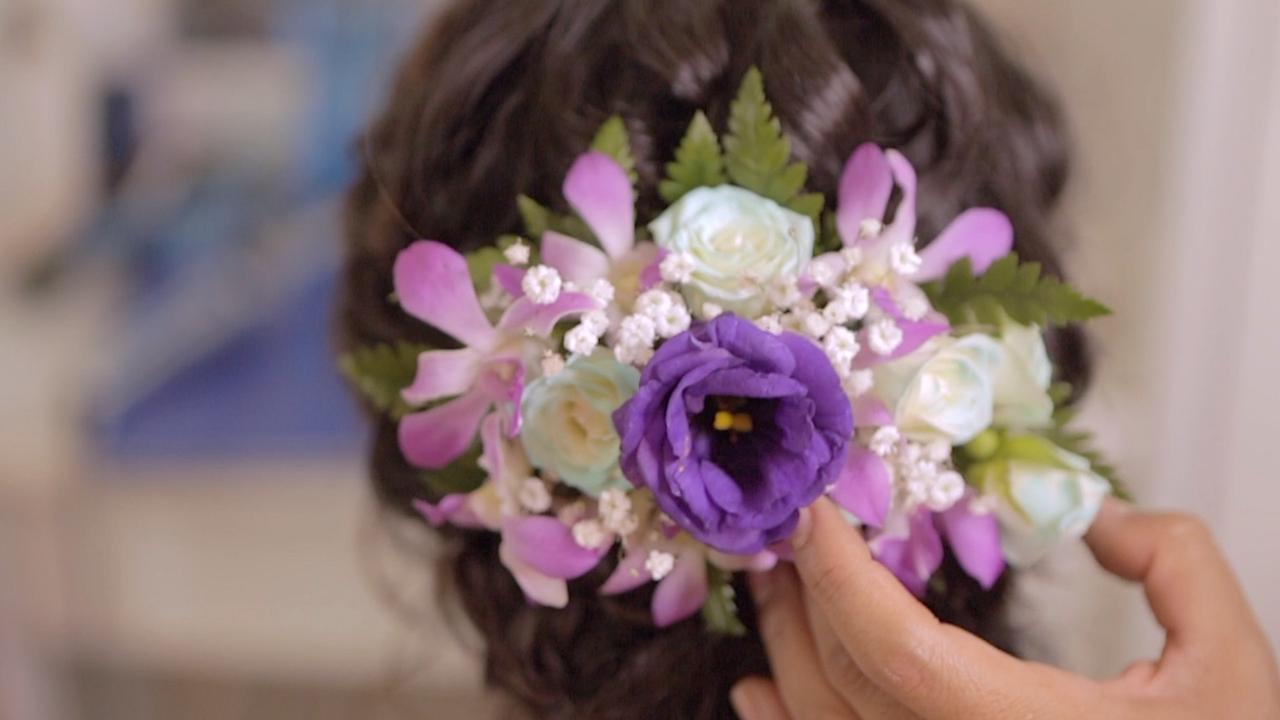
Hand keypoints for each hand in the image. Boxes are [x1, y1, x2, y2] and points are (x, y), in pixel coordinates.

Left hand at [732, 497, 1279, 719]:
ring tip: (767, 588)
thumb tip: (1097, 516)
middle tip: (784, 527)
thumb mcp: (1231, 666)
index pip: (897, 648)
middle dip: (803, 596)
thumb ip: (1174, 564)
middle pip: (844, 680)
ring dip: (781, 652)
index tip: (815, 511)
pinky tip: (756, 691)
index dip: (840, 574)